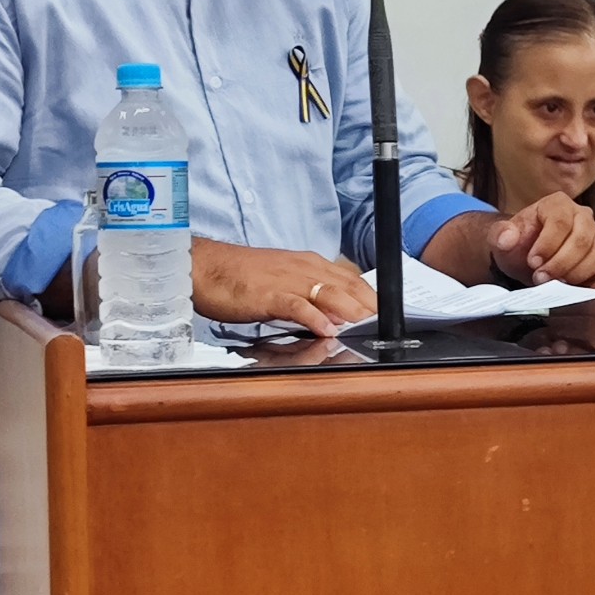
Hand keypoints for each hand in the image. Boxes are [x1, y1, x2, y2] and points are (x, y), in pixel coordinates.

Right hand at [191, 240, 374, 336]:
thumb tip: (334, 319)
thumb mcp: (283, 282)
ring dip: (350, 312)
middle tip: (387, 327)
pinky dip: (314, 317)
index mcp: (308, 264)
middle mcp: (303, 268)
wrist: (204, 268)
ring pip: (328, 294)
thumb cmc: (240, 277)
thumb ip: (310, 297)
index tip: (389, 316)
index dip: (373, 298)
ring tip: (366, 328)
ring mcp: (286, 280)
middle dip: (370, 307)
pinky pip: (296, 305)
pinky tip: (327, 330)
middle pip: (347, 287)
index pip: (351, 281)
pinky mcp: (267, 294)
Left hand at [490, 195, 594, 286]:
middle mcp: (582, 215)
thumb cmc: (520, 245)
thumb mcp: (502, 239)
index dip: (547, 245)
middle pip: (581, 238)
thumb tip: (507, 238)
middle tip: (542, 279)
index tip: (533, 263)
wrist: (528, 257)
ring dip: (580, 271)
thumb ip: (501, 235)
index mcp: (557, 204)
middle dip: (561, 263)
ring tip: (562, 283)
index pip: (559, 221)